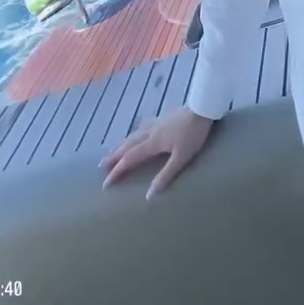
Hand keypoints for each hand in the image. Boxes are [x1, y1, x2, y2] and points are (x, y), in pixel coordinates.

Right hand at [100, 107, 214, 199]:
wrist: (202, 108)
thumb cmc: (193, 135)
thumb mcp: (182, 158)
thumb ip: (166, 175)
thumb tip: (148, 195)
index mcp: (153, 143)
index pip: (130, 159)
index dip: (117, 171)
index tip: (106, 183)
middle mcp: (150, 133)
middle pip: (128, 146)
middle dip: (114, 156)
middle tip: (101, 165)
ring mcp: (156, 123)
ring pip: (134, 135)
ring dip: (122, 144)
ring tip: (113, 150)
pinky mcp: (163, 118)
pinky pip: (142, 128)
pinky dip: (134, 134)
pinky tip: (137, 132)